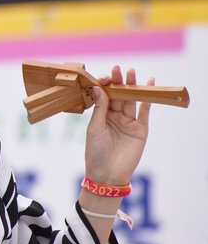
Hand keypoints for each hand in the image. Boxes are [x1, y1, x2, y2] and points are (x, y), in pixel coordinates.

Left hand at [84, 66, 151, 185]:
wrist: (107, 174)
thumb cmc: (95, 151)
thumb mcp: (94, 127)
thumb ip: (100, 107)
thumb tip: (98, 87)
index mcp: (101, 115)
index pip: (104, 96)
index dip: (105, 85)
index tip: (104, 76)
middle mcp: (115, 117)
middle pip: (118, 96)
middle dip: (118, 82)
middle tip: (119, 69)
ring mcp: (128, 122)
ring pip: (130, 101)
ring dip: (132, 87)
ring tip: (132, 73)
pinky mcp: (140, 130)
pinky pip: (144, 112)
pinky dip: (147, 100)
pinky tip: (148, 86)